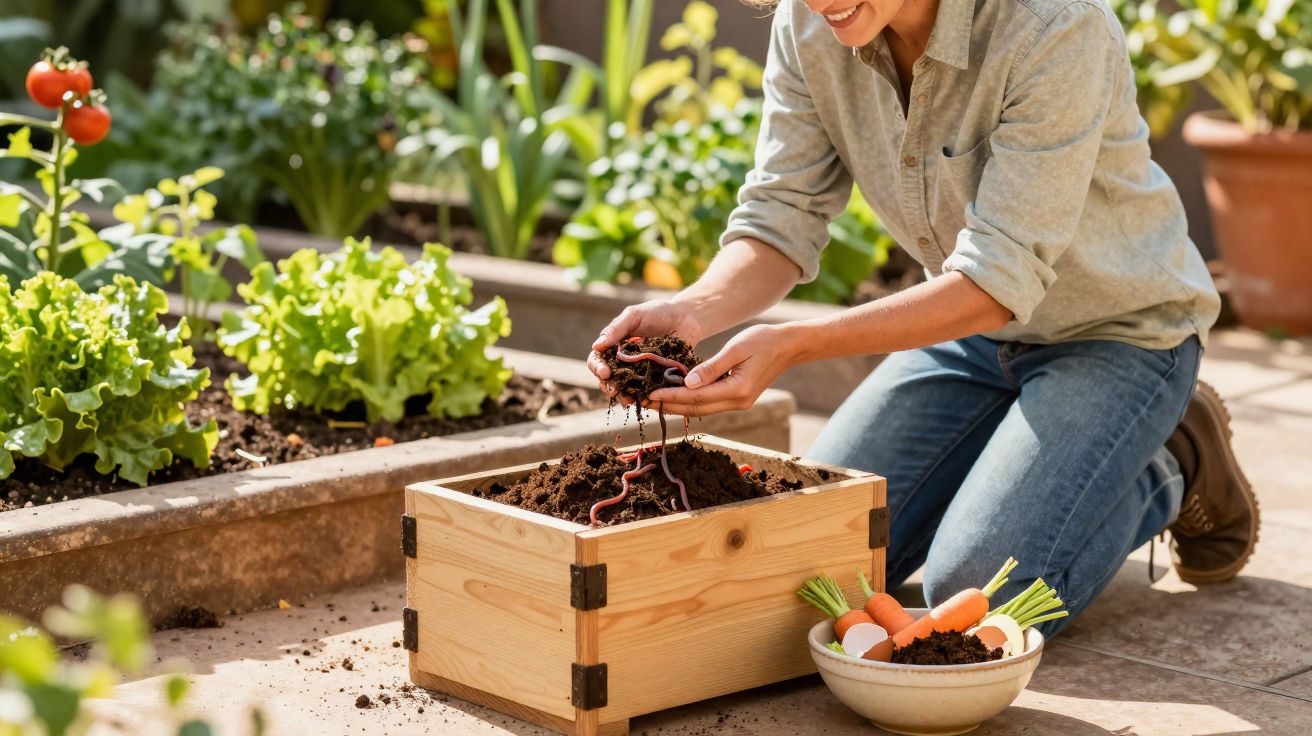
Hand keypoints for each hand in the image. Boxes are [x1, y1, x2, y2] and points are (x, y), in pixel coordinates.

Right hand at [587, 300, 703, 396]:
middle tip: (614, 390)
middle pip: (609, 378)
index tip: (605, 372)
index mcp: (614, 346)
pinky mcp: (656, 378)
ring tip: (626, 401)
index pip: (598, 359)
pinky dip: (644, 397)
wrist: (686, 317)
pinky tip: (645, 401)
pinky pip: (647, 390)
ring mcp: (640, 371)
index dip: (598, 367)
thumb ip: (616, 329)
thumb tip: (596, 346)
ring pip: (626, 388)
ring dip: (623, 396)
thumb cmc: (658, 312)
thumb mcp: (635, 315)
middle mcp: (624, 361)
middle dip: (608, 386)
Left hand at [645, 324, 798, 416]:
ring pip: (701, 409)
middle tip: (642, 402)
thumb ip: (712, 367)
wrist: (788, 346)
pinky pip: (709, 404)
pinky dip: (690, 402)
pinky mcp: (738, 399)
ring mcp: (738, 403)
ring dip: (677, 407)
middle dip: (668, 406)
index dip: (671, 397)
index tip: (649, 395)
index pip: (696, 397)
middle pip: (696, 409)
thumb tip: (688, 383)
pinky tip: (675, 397)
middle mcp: (737, 402)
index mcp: (737, 390)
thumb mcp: (736, 348)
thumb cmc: (763, 340)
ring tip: (653, 402)